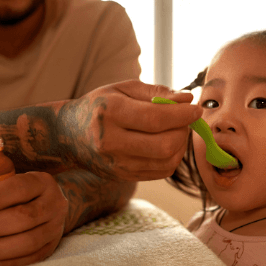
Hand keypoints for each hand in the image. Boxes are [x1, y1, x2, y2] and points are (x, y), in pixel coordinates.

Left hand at [0, 172, 67, 265]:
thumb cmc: (13, 195)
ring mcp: (55, 228)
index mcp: (40, 181)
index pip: (17, 187)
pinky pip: (30, 260)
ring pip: (27, 241)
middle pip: (23, 217)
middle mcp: (53, 203)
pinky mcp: (52, 248)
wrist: (48, 206)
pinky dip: (6, 265)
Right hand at [59, 79, 202, 180]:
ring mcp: (116, 163)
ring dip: (180, 146)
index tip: (196, 109)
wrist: (68, 135)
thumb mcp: (123, 89)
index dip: (182, 115)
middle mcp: (110, 141)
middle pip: (163, 145)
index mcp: (110, 112)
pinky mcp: (122, 176)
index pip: (155, 119)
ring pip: (165, 161)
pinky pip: (160, 172)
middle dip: (183, 131)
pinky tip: (167, 144)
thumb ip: (157, 92)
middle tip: (185, 120)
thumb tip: (187, 100)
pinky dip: (172, 158)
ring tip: (176, 131)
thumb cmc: (100, 106)